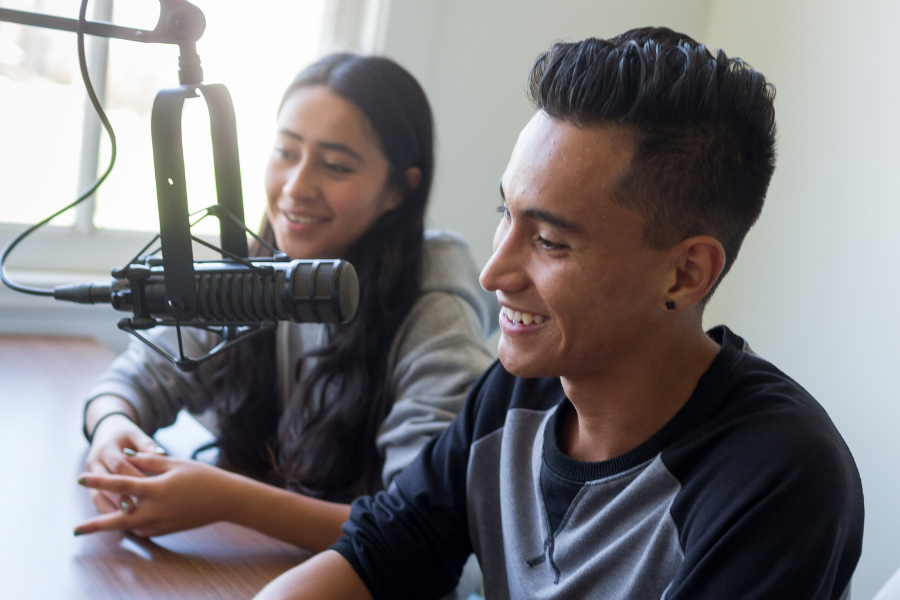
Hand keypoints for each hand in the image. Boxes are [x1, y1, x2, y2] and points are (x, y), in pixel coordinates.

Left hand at [75, 451, 238, 537]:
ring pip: (130, 527)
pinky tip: (131, 520)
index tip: (80, 479)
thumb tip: (126, 458)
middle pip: (118, 519)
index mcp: (156, 489)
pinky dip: (134, 525)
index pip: (120, 485)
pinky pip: (144, 530)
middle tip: (76, 530)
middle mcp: (155, 510)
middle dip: (96, 525)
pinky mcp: (167, 530)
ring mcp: (161, 523)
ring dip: (115, 523)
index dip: (99, 482)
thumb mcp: (175, 463)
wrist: (226, 499)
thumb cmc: (202, 476)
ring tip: (98, 523)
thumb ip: (148, 461)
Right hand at [85, 414, 163, 514]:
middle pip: (104, 485)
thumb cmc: (126, 436)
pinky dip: (108, 513)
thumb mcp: (136, 435)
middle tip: (131, 510)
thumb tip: (162, 453)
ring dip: (110, 510)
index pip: (119, 466)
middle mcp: (94, 463)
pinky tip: (120, 524)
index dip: (131, 477)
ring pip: (96, 497)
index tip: (146, 487)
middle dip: (117, 498)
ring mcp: (91, 477)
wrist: (106, 433)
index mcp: (107, 449)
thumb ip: (147, 445)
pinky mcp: (92, 487)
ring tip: (124, 523)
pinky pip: (98, 502)